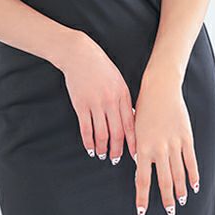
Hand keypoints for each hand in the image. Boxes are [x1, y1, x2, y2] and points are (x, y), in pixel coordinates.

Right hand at [59, 30, 136, 163]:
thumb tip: (129, 121)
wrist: (80, 55)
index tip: (134, 155)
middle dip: (117, 149)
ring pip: (101, 133)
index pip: (131, 124)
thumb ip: (123, 100)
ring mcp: (95, 103)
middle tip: (115, 159)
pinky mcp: (81, 104)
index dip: (133, 142)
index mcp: (123, 95)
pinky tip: (89, 147)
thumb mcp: (118, 81)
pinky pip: (86, 128)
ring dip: (102, 148)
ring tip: (101, 155)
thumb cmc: (100, 67)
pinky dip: (88, 141)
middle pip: (117, 132)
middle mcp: (111, 101)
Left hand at [133, 65, 199, 214]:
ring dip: (180, 190)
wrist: (160, 88)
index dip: (142, 198)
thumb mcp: (134, 127)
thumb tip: (140, 163)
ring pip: (178, 173)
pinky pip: (190, 161)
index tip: (141, 212)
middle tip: (169, 212)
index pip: (142, 180)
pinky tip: (195, 186)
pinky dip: (193, 175)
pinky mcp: (186, 138)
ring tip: (182, 202)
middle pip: (163, 181)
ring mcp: (174, 144)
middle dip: (166, 199)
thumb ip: (138, 148)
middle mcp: (158, 149)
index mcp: (142, 148)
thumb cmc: (143, 106)